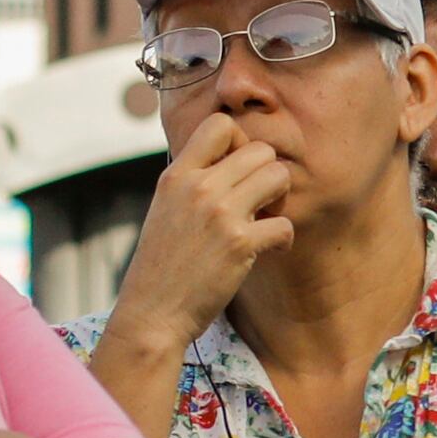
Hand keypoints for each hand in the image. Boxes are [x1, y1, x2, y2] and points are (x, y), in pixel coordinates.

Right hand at [110, 113, 293, 352]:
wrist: (151, 313)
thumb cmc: (161, 265)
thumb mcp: (165, 209)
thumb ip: (192, 181)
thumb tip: (227, 160)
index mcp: (177, 175)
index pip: (220, 125)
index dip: (241, 143)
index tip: (238, 172)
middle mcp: (198, 187)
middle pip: (261, 150)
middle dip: (267, 175)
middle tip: (259, 203)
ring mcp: (220, 214)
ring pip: (279, 176)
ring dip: (280, 200)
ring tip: (265, 221)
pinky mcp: (239, 243)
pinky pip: (285, 223)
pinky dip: (284, 239)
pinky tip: (270, 250)